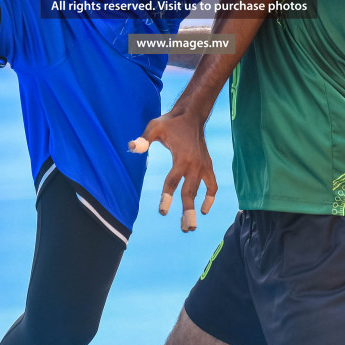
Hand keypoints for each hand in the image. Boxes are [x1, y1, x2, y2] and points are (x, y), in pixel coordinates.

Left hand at [129, 107, 216, 232]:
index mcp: (182, 158)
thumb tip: (132, 147)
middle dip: (187, 211)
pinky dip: (210, 197)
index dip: (167, 197)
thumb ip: (144, 138)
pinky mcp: (207, 165)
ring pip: (202, 192)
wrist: (192, 115)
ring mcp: (203, 166)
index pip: (173, 182)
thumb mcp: (155, 127)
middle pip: (190, 192)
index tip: (163, 212)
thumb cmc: (170, 122)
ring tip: (191, 226)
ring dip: (196, 208)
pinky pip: (212, 185)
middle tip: (186, 229)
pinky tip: (204, 208)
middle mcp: (195, 165)